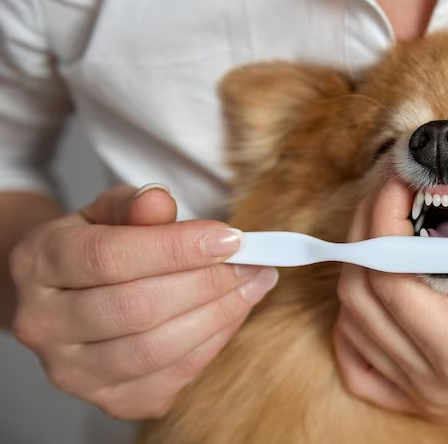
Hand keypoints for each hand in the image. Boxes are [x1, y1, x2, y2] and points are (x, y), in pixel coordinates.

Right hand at [10, 184, 277, 419]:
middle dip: (207, 283)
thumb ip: (134, 207)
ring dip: (219, 314)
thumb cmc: (96, 247)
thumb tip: (160, 203)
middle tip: (253, 263)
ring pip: (156, 349)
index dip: (177, 248)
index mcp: (38, 264)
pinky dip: (214, 342)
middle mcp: (43, 325)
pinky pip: (174, 376)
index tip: (230, 239)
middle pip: (136, 309)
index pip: (109, 258)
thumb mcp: (108, 214)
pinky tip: (235, 311)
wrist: (70, 296)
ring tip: (254, 283)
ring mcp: (73, 371)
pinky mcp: (112, 400)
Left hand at [333, 128, 447, 421]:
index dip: (383, 216)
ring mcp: (425, 395)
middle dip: (368, 229)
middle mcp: (434, 382)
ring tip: (391, 222)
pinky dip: (355, 324)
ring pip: (353, 325)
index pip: (388, 277)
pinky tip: (377, 290)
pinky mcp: (426, 396)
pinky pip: (360, 365)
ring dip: (361, 266)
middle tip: (395, 185)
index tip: (403, 171)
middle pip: (360, 296)